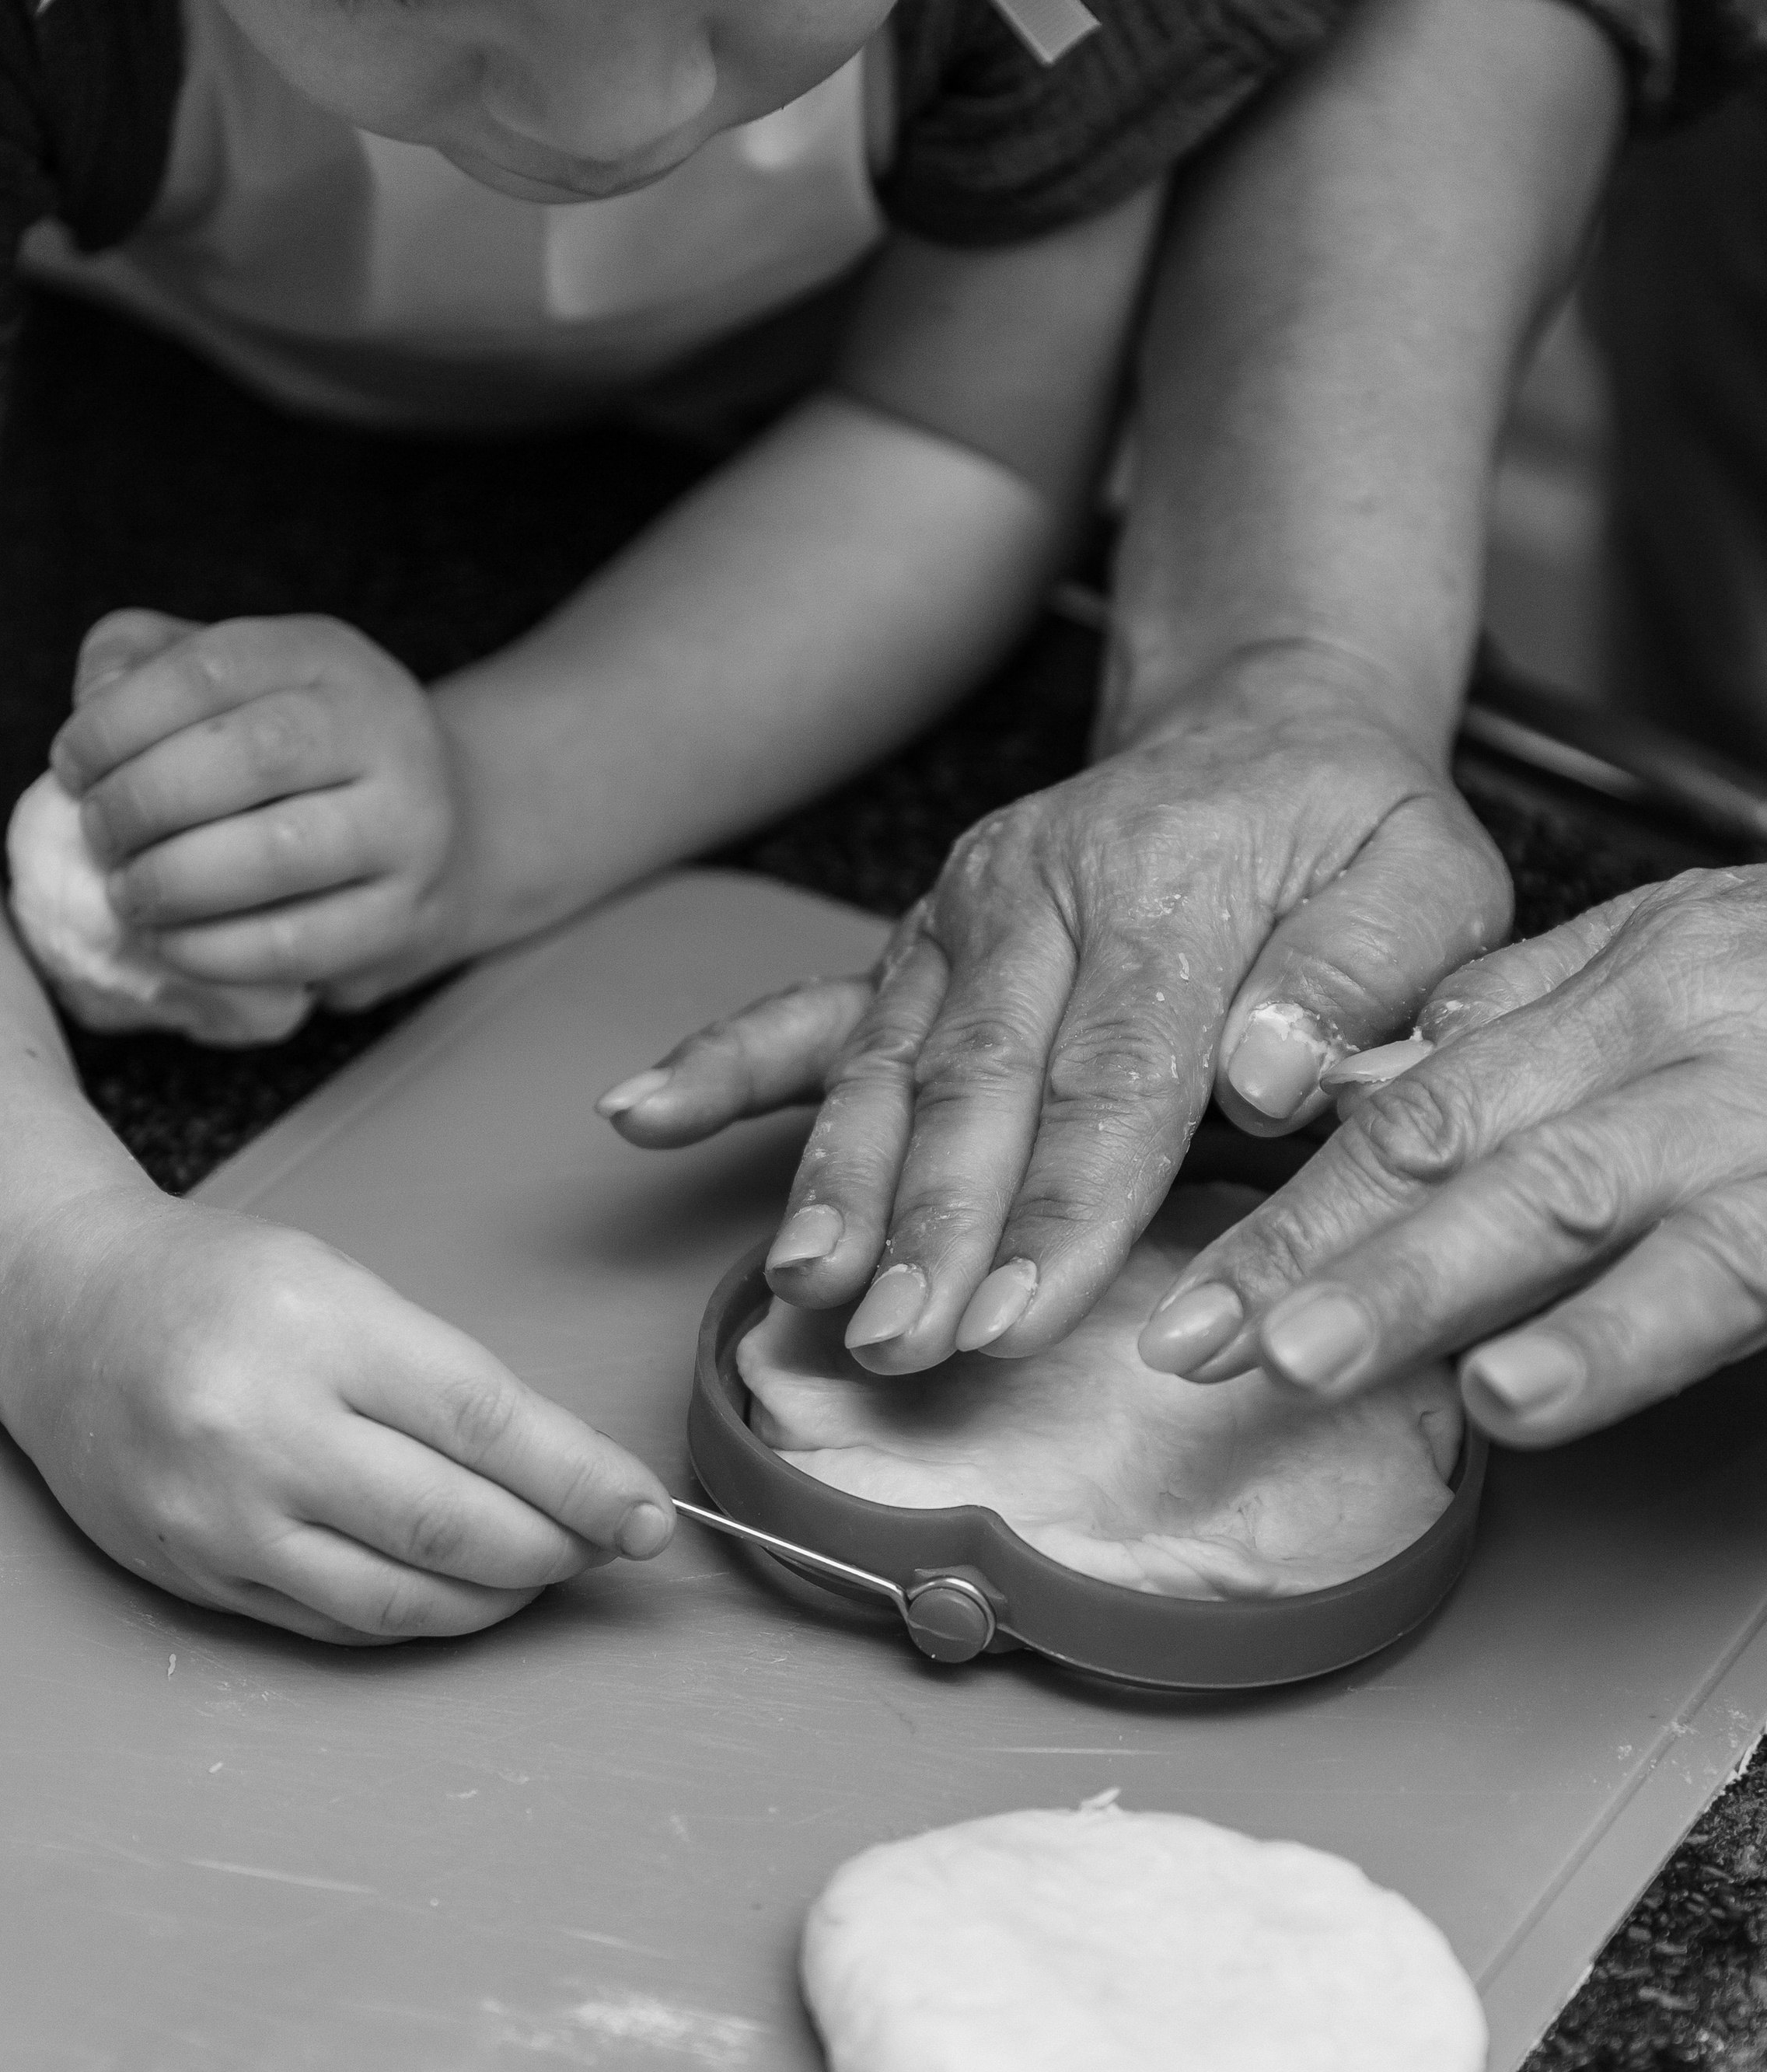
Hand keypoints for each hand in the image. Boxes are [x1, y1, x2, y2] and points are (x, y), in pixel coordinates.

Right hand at [0, 1187, 674, 1642]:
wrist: (56, 1311)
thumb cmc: (219, 1287)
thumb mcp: (342, 1287)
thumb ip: (448, 1383)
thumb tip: (573, 1479)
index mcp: (316, 1330)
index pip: (487, 1424)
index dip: (585, 1481)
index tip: (649, 1516)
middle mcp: (262, 1429)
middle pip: (454, 1526)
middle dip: (557, 1550)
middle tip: (605, 1545)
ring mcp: (220, 1516)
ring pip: (402, 1598)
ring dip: (499, 1599)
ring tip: (541, 1571)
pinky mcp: (194, 1577)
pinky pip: (340, 1626)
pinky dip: (419, 1617)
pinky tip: (457, 1591)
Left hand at [48, 610, 470, 1010]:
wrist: (434, 836)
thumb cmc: (296, 758)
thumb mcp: (230, 684)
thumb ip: (143, 665)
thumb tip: (94, 702)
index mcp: (328, 659)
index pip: (212, 669)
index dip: (119, 719)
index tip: (70, 764)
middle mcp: (385, 732)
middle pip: (252, 757)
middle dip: (145, 802)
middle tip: (99, 834)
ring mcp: (407, 829)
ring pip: (278, 854)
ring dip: (174, 880)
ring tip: (128, 893)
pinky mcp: (403, 919)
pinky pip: (297, 943)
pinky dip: (212, 950)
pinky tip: (170, 942)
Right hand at [598, 650, 1507, 1372]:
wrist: (1263, 727)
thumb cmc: (1350, 834)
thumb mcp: (1429, 877)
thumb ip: (1367, 974)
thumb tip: (1272, 1077)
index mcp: (1172, 885)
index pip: (1117, 1075)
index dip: (1063, 1210)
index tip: (1019, 1320)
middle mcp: (1038, 893)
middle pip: (978, 1083)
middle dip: (931, 1226)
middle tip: (902, 1344)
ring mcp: (958, 918)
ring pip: (885, 1065)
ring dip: (838, 1185)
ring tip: (804, 1289)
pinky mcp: (913, 945)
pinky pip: (808, 1007)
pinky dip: (723, 1064)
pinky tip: (641, 1115)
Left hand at [1136, 867, 1766, 1444]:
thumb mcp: (1688, 955)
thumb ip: (1530, 1020)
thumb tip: (1366, 1083)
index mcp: (1634, 973)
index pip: (1418, 1101)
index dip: (1292, 1203)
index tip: (1192, 1294)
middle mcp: (1684, 1033)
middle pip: (1456, 1149)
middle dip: (1314, 1255)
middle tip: (1202, 1342)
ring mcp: (1759, 1122)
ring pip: (1562, 1199)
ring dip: (1422, 1287)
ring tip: (1313, 1360)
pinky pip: (1714, 1280)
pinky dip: (1611, 1339)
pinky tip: (1519, 1393)